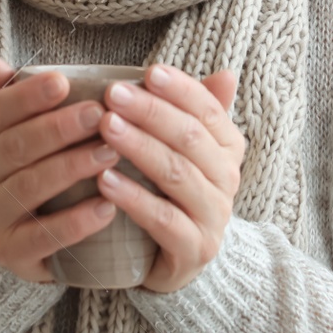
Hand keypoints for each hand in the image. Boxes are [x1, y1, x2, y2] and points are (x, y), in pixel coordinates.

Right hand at [0, 52, 123, 283]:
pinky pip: (41, 237)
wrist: (41, 239)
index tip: (63, 82)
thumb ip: (14, 94)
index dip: (28, 96)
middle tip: (99, 114)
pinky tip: (107, 207)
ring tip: (110, 155)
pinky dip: (75, 222)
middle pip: (15, 147)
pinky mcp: (10, 253)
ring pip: (27, 187)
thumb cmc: (44, 169)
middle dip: (57, 128)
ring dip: (70, 168)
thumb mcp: (31, 129)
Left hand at [95, 63, 244, 293]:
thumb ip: (197, 112)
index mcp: (228, 148)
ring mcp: (213, 216)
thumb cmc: (174, 193)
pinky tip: (104, 179)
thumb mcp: (186, 150)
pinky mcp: (193, 250)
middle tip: (112, 94)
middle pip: (190, 138)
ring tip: (105, 127)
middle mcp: (227, 179)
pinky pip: (162, 220)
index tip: (149, 72)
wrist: (178, 261)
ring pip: (176, 174)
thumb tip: (226, 73)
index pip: (208, 110)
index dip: (180, 89)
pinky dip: (133, 197)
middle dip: (151, 112)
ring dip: (139, 147)